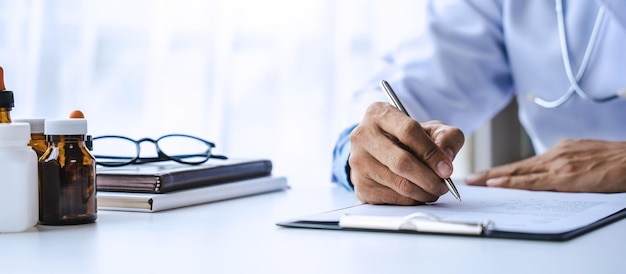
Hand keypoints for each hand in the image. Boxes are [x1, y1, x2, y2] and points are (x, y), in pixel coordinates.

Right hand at [348, 102, 464, 204]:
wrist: (381, 152)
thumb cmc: (408, 139)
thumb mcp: (432, 129)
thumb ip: (447, 137)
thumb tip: (447, 157)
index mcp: (379, 114)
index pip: (408, 131)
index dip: (431, 153)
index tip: (447, 168)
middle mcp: (363, 135)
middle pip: (401, 162)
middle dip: (429, 178)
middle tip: (443, 185)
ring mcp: (358, 161)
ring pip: (399, 183)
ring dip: (423, 192)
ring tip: (434, 190)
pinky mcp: (360, 184)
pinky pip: (393, 198)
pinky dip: (412, 200)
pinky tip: (418, 193)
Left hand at [465, 139, 625, 191]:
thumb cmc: (616, 161)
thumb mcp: (586, 157)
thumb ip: (567, 164)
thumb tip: (552, 174)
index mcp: (560, 151)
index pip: (525, 163)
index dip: (504, 169)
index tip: (486, 174)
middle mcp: (555, 155)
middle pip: (516, 166)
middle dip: (491, 173)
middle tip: (471, 178)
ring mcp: (558, 164)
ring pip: (519, 172)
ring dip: (494, 177)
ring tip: (476, 182)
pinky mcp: (565, 176)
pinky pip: (533, 181)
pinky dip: (512, 182)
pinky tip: (497, 184)